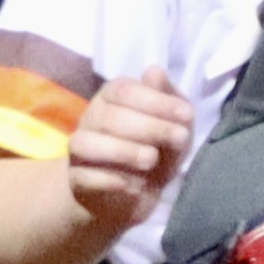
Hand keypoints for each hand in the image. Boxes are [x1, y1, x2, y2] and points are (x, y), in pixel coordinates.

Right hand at [67, 73, 193, 221]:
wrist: (135, 191)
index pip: (123, 89)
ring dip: (122, 151)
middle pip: (108, 116)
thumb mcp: (174, 123)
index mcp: (113, 98)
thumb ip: (169, 98)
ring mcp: (80, 149)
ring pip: (85, 143)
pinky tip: (132, 184)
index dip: (156, 101)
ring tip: (151, 160)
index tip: (187, 114)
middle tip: (179, 138)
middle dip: (150, 127)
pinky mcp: (76, 178)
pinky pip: (83, 176)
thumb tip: (155, 72)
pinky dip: (108, 179)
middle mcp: (92, 119)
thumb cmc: (158, 147)